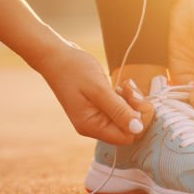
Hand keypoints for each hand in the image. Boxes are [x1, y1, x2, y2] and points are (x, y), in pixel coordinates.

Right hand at [31, 41, 152, 143]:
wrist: (56, 56)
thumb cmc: (74, 70)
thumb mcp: (99, 89)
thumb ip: (119, 110)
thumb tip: (138, 129)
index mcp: (91, 126)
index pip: (126, 137)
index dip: (138, 121)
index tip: (136, 100)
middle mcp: (94, 126)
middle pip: (129, 129)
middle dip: (137, 110)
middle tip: (130, 89)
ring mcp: (97, 118)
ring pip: (127, 118)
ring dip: (132, 101)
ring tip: (125, 85)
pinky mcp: (100, 109)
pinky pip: (121, 110)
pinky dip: (126, 98)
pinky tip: (121, 86)